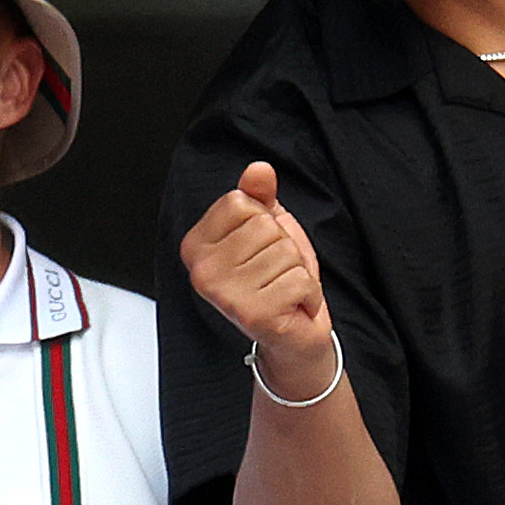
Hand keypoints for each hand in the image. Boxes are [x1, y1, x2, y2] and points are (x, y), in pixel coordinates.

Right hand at [181, 162, 334, 396]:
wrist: (293, 335)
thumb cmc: (277, 280)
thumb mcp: (267, 229)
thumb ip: (259, 197)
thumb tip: (259, 169)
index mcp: (196, 247)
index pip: (239, 202)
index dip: (263, 220)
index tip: (261, 249)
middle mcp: (202, 272)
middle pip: (264, 226)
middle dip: (284, 247)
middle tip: (275, 274)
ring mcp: (224, 295)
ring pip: (285, 252)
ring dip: (297, 272)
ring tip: (284, 290)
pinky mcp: (253, 315)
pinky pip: (299, 279)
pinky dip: (308, 293)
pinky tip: (294, 307)